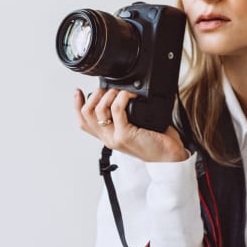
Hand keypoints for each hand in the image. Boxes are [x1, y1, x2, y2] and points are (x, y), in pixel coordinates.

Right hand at [74, 88, 188, 162]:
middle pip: (86, 114)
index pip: (83, 122)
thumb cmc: (156, 142)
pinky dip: (123, 97)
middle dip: (95, 95)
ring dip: (109, 94)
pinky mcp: (125, 135)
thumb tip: (120, 96)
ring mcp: (115, 138)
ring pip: (98, 110)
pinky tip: (131, 95)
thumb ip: (124, 118)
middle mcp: (108, 138)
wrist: (170, 157)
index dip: (76, 105)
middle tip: (108, 90)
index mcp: (108, 137)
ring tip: (121, 92)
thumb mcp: (135, 128)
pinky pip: (117, 109)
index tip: (78, 91)